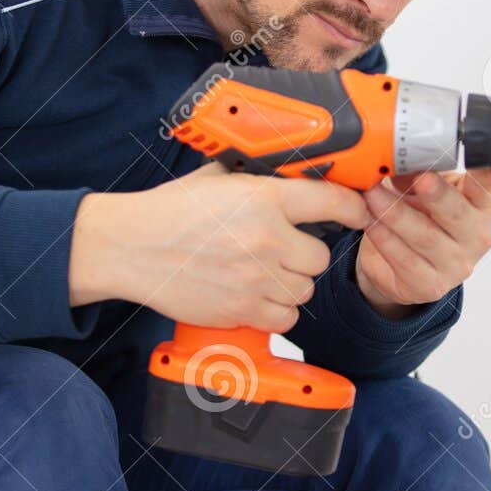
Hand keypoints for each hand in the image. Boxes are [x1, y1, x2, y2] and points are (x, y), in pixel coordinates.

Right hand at [68, 162, 370, 332]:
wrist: (131, 247)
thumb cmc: (170, 212)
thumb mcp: (217, 178)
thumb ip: (258, 178)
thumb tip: (291, 171)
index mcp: (264, 199)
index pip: (332, 202)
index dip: (353, 208)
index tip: (359, 213)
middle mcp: (266, 239)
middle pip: (320, 256)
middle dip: (305, 254)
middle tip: (282, 250)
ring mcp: (256, 278)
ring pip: (304, 289)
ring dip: (290, 284)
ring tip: (262, 272)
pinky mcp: (243, 309)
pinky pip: (286, 319)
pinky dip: (277, 311)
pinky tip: (256, 296)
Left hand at [355, 166, 490, 318]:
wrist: (399, 266)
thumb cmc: (420, 218)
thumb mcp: (421, 190)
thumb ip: (415, 173)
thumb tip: (397, 159)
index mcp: (481, 205)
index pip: (489, 184)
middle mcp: (476, 236)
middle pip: (457, 213)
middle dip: (437, 194)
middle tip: (419, 178)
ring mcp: (456, 265)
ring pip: (425, 237)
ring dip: (395, 213)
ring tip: (372, 196)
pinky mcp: (431, 286)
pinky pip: (405, 259)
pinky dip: (385, 238)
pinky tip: (371, 222)